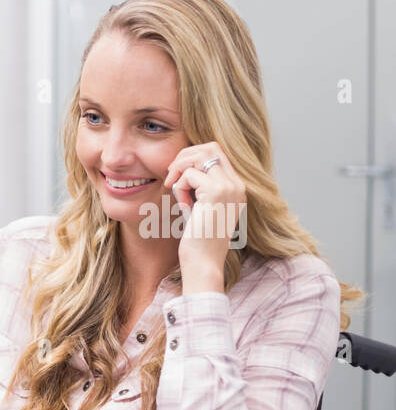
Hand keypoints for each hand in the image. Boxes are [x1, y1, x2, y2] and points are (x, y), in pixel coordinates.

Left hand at [163, 142, 246, 289]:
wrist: (203, 262)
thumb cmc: (198, 241)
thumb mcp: (202, 209)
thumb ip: (200, 188)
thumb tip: (183, 168)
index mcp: (237, 187)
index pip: (217, 153)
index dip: (192, 157)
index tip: (177, 176)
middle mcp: (238, 184)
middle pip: (211, 147)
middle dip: (184, 156)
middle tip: (170, 176)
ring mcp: (230, 187)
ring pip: (200, 155)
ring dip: (180, 170)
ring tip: (175, 190)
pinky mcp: (217, 193)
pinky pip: (189, 175)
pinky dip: (180, 188)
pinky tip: (183, 206)